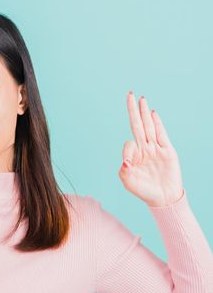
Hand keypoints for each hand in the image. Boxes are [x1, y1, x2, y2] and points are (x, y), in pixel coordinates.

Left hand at [118, 91, 183, 206]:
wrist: (163, 198)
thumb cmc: (144, 191)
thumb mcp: (128, 182)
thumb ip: (124, 171)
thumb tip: (126, 161)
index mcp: (134, 155)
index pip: (128, 144)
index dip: (127, 151)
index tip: (128, 163)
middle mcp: (144, 148)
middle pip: (138, 124)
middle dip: (133, 110)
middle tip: (129, 94)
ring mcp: (156, 148)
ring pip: (149, 126)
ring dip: (145, 112)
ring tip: (142, 98)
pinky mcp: (168, 151)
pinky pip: (162, 134)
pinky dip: (158, 124)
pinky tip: (153, 113)